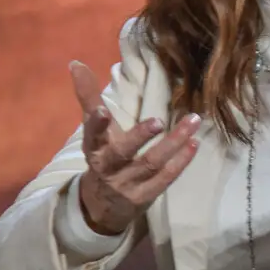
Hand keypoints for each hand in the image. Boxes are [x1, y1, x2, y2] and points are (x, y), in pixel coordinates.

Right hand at [70, 61, 201, 235]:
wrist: (101, 207)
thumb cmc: (103, 156)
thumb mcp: (94, 131)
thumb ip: (88, 97)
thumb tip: (75, 62)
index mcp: (94, 148)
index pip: (92, 135)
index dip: (96, 124)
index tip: (101, 111)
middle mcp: (109, 167)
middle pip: (122, 152)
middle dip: (138, 137)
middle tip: (156, 121)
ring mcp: (128, 184)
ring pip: (151, 163)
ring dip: (173, 143)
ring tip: (193, 121)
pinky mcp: (145, 197)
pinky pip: (165, 179)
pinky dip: (181, 162)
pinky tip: (194, 143)